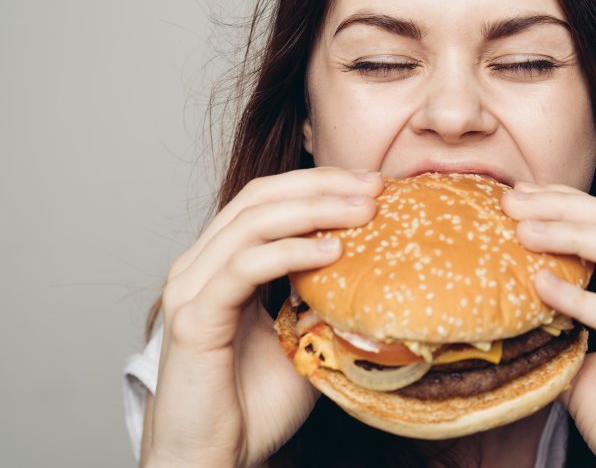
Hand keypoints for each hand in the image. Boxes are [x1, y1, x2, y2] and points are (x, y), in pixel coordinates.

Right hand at [143, 167, 382, 467]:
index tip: (372, 184)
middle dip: (322, 185)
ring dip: (314, 209)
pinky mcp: (193, 317)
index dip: (319, 183)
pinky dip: (290, 252)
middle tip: (375, 187)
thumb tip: (373, 271)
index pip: (269, 199)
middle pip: (261, 197)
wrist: (215, 457)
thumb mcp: (303, 337)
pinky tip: (332, 251)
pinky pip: (243, 267)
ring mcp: (192, 288)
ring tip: (364, 212)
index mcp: (223, 263)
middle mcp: (200, 266)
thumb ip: (323, 300)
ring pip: (252, 222)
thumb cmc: (254, 404)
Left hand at [502, 182, 595, 467]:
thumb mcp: (584, 360)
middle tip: (514, 201)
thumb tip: (508, 304)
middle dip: (567, 207)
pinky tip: (544, 287)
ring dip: (575, 236)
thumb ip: (561, 326)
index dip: (571, 202)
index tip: (521, 194)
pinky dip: (585, 299)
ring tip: (524, 232)